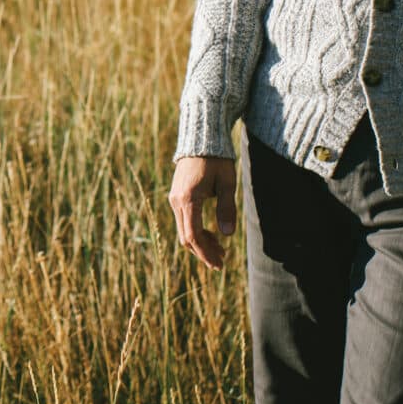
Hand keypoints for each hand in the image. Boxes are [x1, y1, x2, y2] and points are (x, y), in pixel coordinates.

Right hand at [169, 155, 236, 269]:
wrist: (201, 138)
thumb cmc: (217, 159)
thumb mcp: (227, 183)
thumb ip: (226, 208)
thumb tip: (228, 234)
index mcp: (189, 199)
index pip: (193, 236)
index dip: (205, 253)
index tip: (218, 264)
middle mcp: (177, 201)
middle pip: (186, 237)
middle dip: (203, 252)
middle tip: (222, 262)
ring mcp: (174, 199)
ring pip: (184, 230)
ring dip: (200, 243)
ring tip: (220, 250)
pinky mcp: (176, 196)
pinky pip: (184, 221)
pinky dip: (196, 232)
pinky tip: (211, 235)